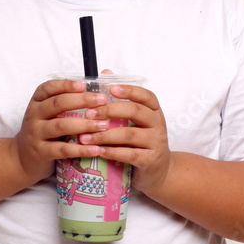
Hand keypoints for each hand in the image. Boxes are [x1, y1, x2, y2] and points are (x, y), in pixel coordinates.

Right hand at [10, 77, 111, 185]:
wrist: (21, 158)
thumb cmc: (42, 131)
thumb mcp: (48, 113)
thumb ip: (67, 100)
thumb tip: (96, 86)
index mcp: (37, 101)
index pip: (49, 87)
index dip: (66, 85)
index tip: (84, 85)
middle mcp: (34, 115)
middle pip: (57, 103)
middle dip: (82, 100)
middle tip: (102, 101)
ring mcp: (36, 134)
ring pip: (61, 126)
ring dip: (84, 125)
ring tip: (103, 125)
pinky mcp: (41, 152)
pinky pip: (62, 149)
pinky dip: (80, 149)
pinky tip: (96, 149)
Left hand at [76, 70, 172, 196]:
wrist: (159, 171)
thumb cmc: (142, 141)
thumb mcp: (135, 120)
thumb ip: (121, 99)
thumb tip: (106, 72)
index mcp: (154, 110)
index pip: (145, 95)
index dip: (128, 90)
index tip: (110, 88)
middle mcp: (158, 124)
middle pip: (135, 111)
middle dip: (109, 110)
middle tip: (88, 113)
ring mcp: (156, 142)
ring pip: (129, 134)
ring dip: (104, 135)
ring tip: (85, 137)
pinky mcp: (150, 160)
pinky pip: (130, 154)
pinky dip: (112, 152)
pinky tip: (98, 151)